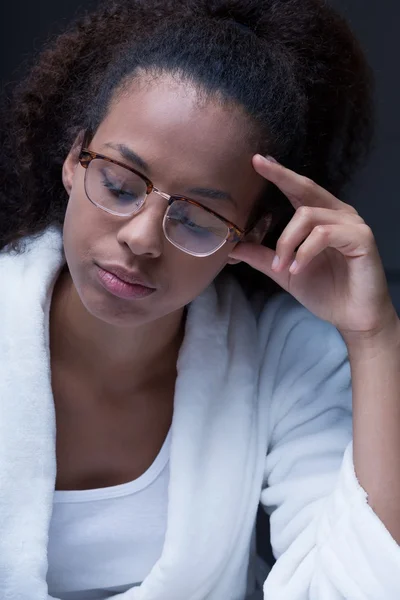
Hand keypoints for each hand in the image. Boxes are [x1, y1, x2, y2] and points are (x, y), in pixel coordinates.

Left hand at [229, 155, 396, 338]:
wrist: (352, 317)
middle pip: (306, 188)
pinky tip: (297, 269)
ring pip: (308, 215)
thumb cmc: (325, 292)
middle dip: (281, 176)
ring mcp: (352, 224)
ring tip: (283, 267)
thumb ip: (263, 257)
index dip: (279, 174)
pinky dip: (305, 252)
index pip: (298, 190)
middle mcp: (338, 214)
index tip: (257, 160)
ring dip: (287, 242)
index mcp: (322, 218)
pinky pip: (324, 234)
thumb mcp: (285, 271)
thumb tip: (233, 247)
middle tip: (258, 165)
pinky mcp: (361, 238)